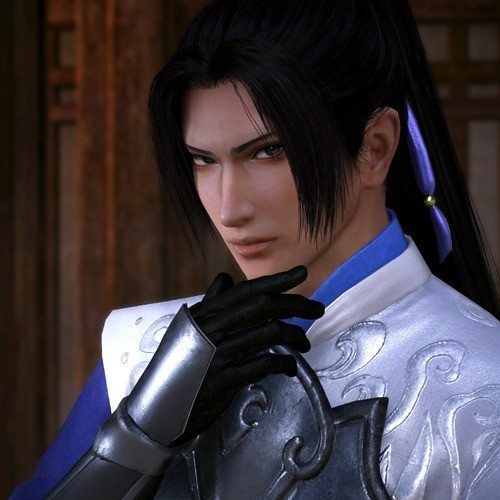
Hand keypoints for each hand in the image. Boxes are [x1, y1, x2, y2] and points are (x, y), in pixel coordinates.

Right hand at [173, 265, 323, 444]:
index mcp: (204, 313)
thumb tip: (226, 279)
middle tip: (317, 309)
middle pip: (263, 306)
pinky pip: (266, 363)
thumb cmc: (177, 367)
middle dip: (296, 304)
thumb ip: (210, 304)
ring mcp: (217, 353)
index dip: (277, 280)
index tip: (302, 273)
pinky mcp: (224, 379)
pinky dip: (285, 362)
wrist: (155, 410)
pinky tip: (290, 366)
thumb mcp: (188, 329)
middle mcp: (211, 328)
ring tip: (304, 342)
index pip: (246, 290)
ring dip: (295, 335)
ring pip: (269, 333)